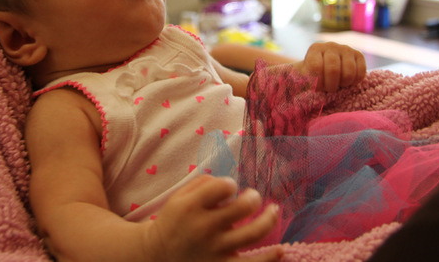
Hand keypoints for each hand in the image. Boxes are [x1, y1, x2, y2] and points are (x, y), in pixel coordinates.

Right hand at [145, 175, 282, 261]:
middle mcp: (205, 227)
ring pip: (253, 233)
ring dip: (269, 219)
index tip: (228, 189)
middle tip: (253, 197)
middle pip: (243, 207)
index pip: (224, 187)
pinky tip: (280, 249)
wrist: (158, 254)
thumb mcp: (179, 196)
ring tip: (273, 211)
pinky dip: (269, 258)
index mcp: (192, 206)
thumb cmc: (175, 220)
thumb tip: (232, 185)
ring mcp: (216, 249)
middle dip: (254, 197)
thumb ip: (204, 184)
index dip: (231, 184)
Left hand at [296, 41, 366, 91]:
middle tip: (328, 88)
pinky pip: (360, 73)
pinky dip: (354, 82)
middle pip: (333, 70)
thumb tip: (279, 79)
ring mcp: (346, 48)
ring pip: (348, 73)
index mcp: (314, 49)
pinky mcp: (358, 55)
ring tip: (337, 84)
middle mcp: (330, 45)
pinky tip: (347, 81)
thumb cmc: (311, 77)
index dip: (317, 83)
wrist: (325, 73)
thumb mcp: (300, 77)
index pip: (316, 67)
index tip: (316, 87)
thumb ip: (291, 78)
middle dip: (331, 85)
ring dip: (343, 84)